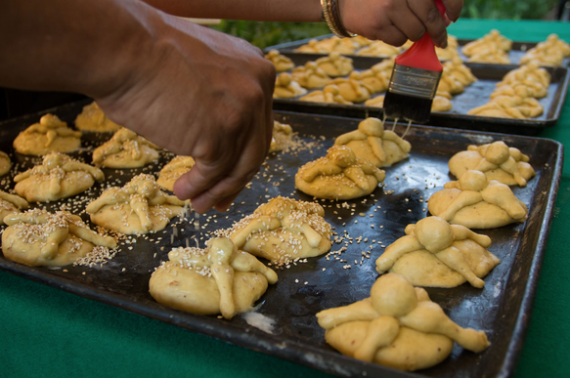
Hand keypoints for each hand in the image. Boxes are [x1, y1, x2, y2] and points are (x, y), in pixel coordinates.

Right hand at [96, 12, 274, 213]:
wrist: (124, 49)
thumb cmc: (147, 54)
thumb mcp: (204, 69)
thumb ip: (221, 95)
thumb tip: (216, 130)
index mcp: (257, 70)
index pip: (259, 123)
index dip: (243, 153)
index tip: (231, 172)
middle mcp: (258, 91)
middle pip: (254, 149)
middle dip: (235, 179)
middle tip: (220, 199)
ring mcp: (243, 114)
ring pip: (238, 167)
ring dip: (217, 190)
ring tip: (198, 205)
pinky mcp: (221, 137)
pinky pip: (213, 172)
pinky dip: (198, 186)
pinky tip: (181, 191)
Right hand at [340, 0, 463, 47]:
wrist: (344, 0)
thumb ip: (423, 0)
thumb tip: (446, 18)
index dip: (455, 7)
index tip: (454, 17)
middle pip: (431, 18)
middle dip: (437, 32)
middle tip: (440, 39)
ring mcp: (390, 8)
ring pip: (415, 32)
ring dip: (413, 33)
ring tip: (402, 25)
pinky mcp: (378, 25)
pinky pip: (398, 40)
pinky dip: (397, 38)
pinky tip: (387, 28)